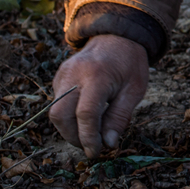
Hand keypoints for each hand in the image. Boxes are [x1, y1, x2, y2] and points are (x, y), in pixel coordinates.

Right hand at [49, 34, 149, 158]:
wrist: (117, 36)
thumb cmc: (129, 63)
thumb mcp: (135, 90)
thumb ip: (120, 117)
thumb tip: (108, 143)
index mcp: (97, 76)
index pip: (85, 114)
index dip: (88, 137)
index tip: (95, 152)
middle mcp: (75, 74)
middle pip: (60, 115)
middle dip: (72, 136)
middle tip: (90, 144)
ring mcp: (63, 74)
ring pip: (55, 111)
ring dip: (69, 128)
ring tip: (89, 130)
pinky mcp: (59, 76)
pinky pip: (57, 102)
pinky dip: (68, 115)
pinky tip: (85, 113)